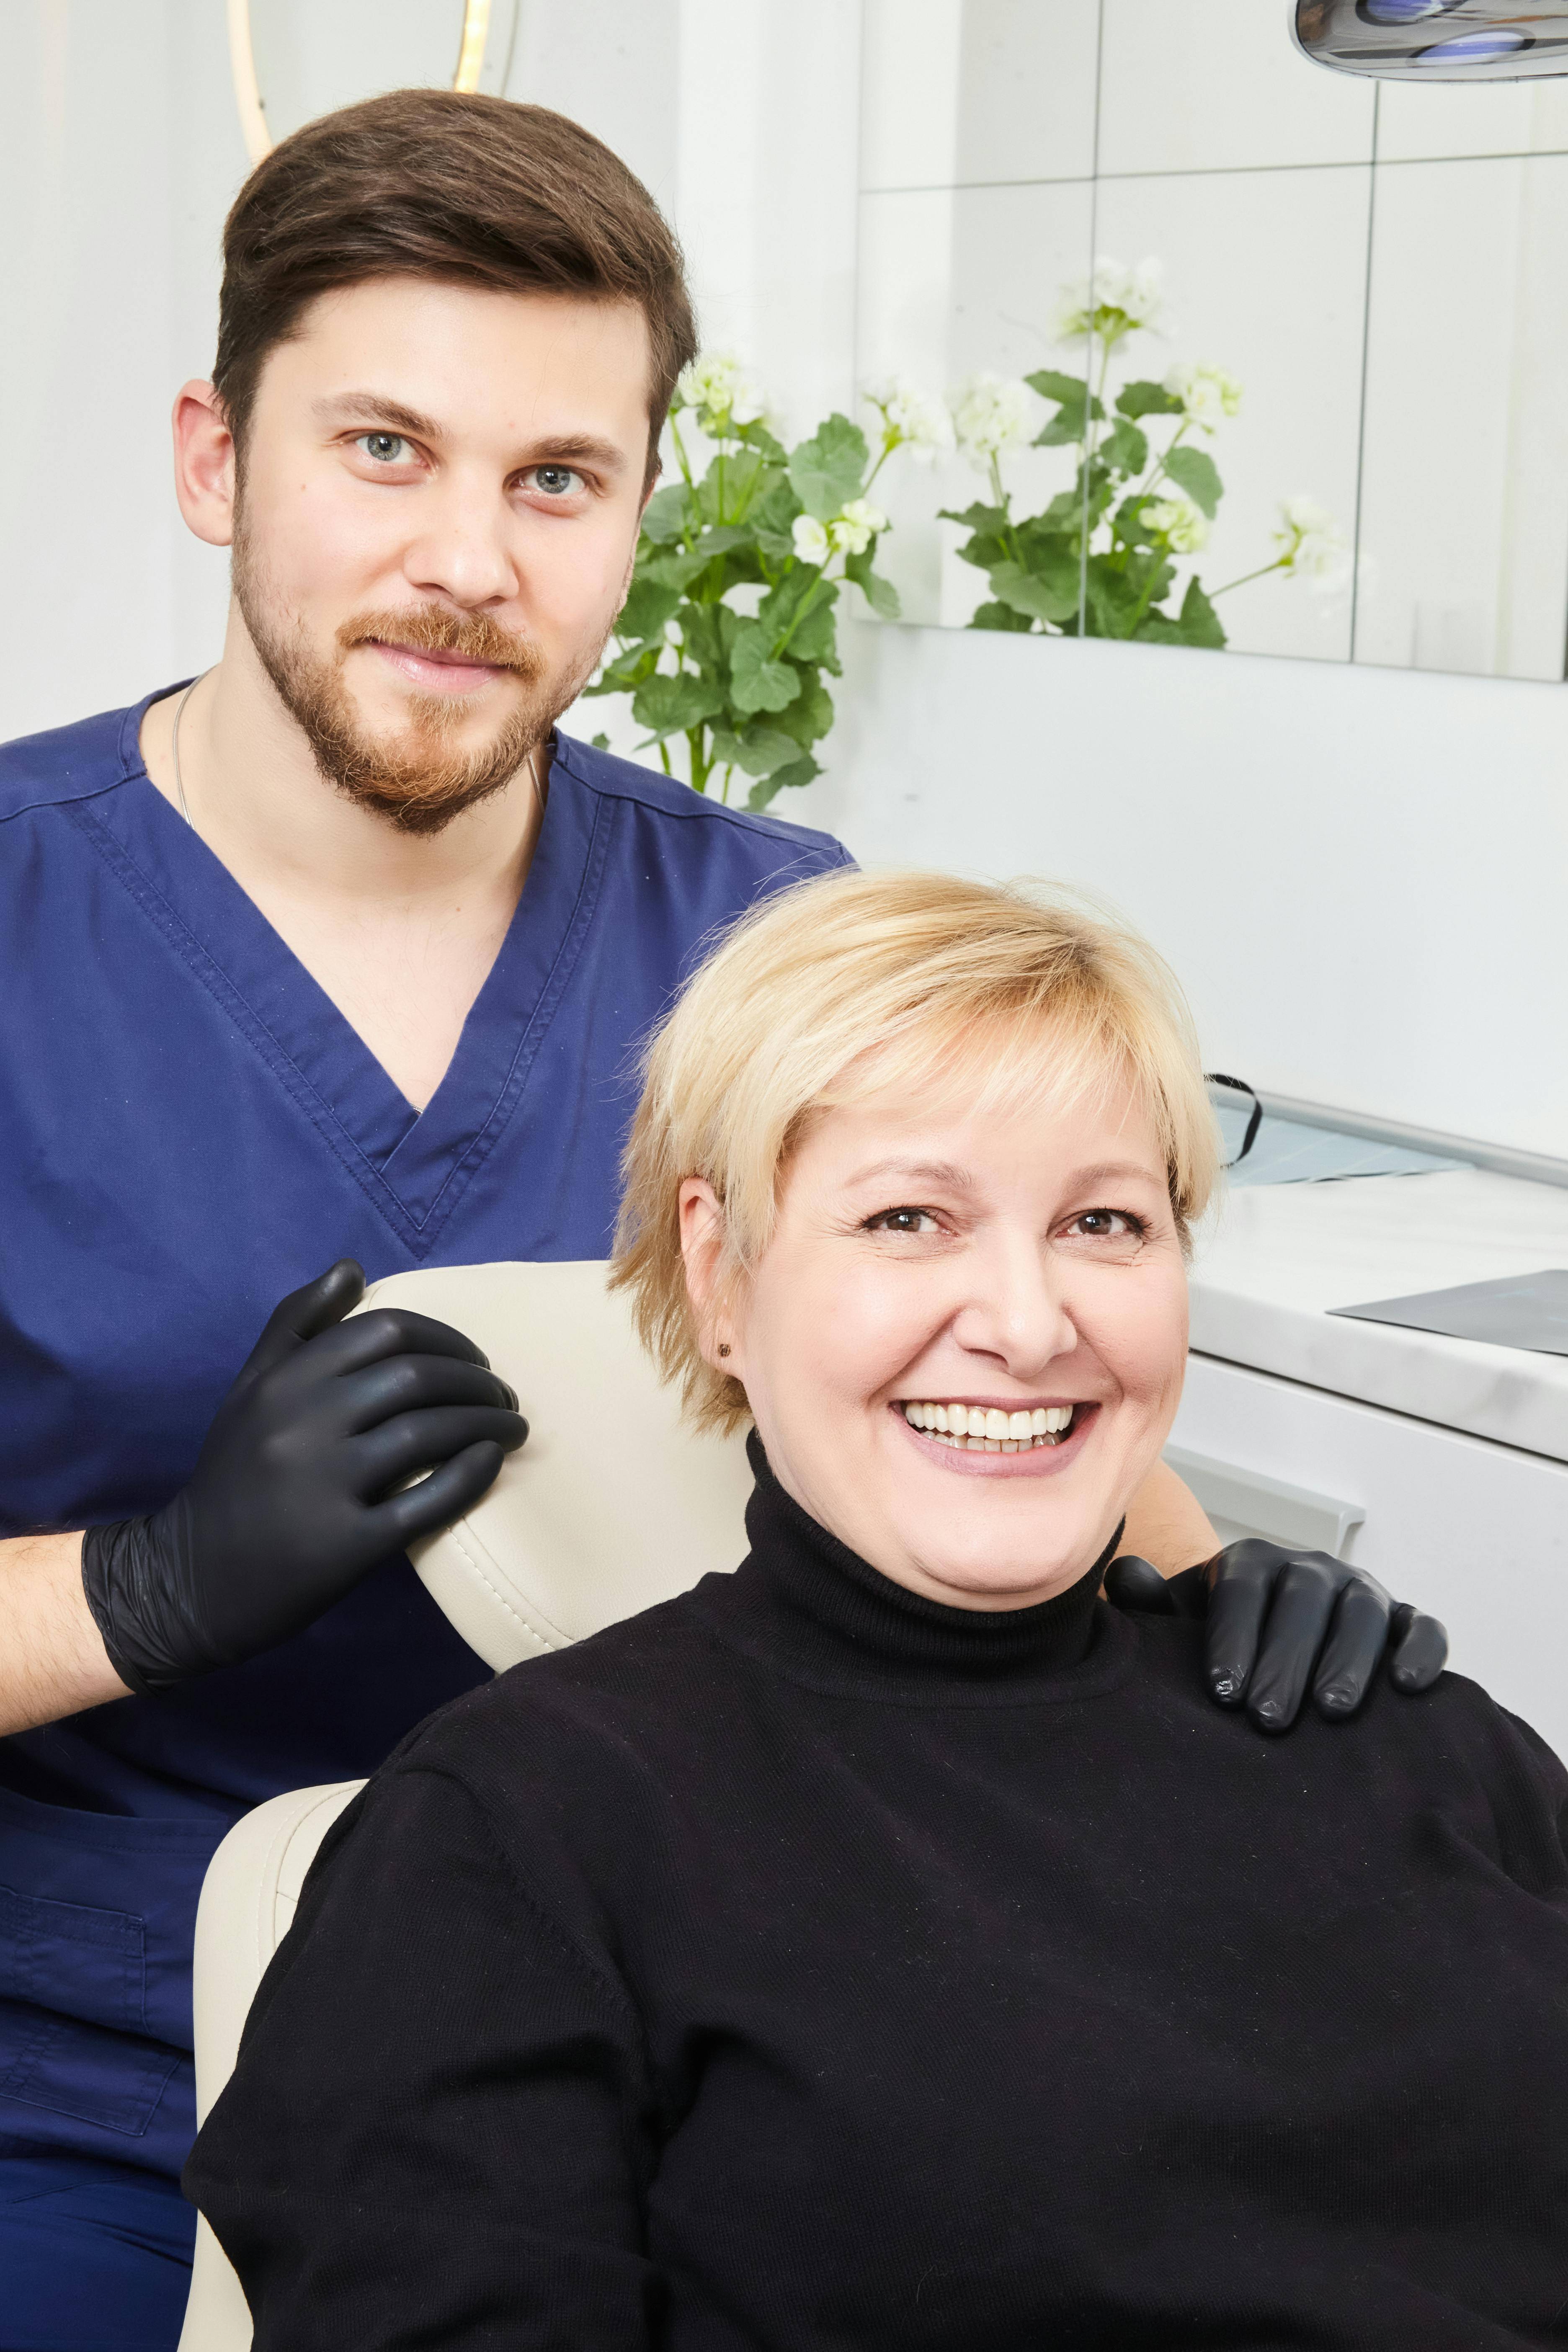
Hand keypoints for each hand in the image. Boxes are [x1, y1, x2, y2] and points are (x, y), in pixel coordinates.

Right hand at [81, 1261, 527, 1693]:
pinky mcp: (346, 1545)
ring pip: (430, 1432)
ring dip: (488, 1422)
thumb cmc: (233, 1476)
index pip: (387, 1330)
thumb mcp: (249, 1390)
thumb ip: (296, 1324)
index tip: (474, 1360)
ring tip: (513, 1427)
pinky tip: (493, 1461)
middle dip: (476, 1380)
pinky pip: (428, 1500)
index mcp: (284, 1381)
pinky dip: (472, 1475)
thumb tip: (352, 1267)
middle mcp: (301, 1424)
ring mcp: (324, 1485)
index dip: (447, 1338)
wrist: (191, 1581)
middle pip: (416, 1376)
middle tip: (502, 1396)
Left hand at [1103, 1538, 1446, 1733]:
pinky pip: (1423, 1626)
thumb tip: (1125, 1576)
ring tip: (1331, 1710)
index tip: (1223, 1692)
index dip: (1234, 1637)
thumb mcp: (1179, 1628)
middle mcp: (1309, 1569)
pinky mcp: (1405, 1620)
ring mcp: (1361, 1591)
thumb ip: (1150, 1605)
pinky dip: (1421, 1649)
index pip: (1243, 1588)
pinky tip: (1406, 1686)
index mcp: (1250, 1562)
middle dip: (1286, 1659)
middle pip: (1304, 1600)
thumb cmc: (1220, 1648)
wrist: (1267, 1655)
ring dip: (1350, 1658)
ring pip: (1364, 1611)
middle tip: (1267, 1717)